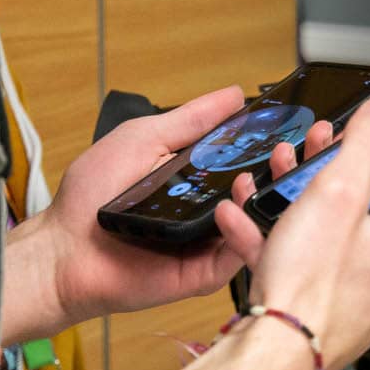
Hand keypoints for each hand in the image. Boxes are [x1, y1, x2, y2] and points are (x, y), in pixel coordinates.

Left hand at [0, 85, 333, 344]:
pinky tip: (232, 207)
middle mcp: (213, 212)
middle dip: (291, 169)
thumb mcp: (145, 138)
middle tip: (303, 148)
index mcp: (204, 181)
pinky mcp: (207, 273)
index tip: (305, 128)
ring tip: (275, 169)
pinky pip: (239, 254)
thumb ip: (190, 120)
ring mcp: (213, 243)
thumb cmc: (93, 196)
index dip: (282, 146)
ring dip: (275, 195)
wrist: (65, 249)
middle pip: (267, 193)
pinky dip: (244, 231)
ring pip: (261, 223)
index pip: (255, 163)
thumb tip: (233, 95)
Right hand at [213, 95, 369, 369]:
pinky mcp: (329, 304)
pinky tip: (252, 220)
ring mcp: (364, 290)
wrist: (272, 351)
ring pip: (347, 229)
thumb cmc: (311, 290)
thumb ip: (366, 145)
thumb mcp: (339, 195)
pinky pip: (311, 259)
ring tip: (289, 176)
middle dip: (360, 170)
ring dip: (316, 197)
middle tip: (336, 149)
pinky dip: (285, 234)